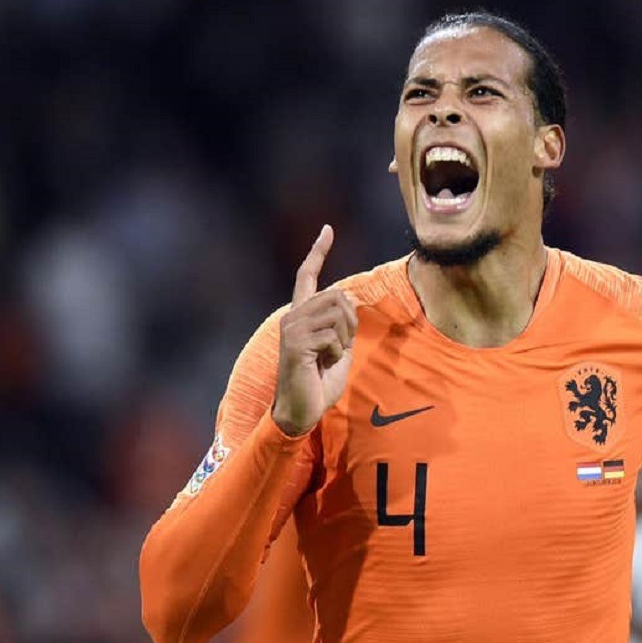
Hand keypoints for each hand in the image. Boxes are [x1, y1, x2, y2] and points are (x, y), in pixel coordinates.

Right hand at [272, 225, 358, 435]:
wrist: (301, 412)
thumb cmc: (319, 383)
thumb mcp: (338, 348)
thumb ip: (342, 324)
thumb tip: (348, 299)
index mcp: (300, 315)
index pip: (307, 276)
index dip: (318, 252)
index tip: (327, 230)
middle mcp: (292, 316)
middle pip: (337, 295)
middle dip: (350, 322)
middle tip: (340, 348)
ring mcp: (291, 328)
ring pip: (337, 313)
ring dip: (344, 338)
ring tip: (330, 356)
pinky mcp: (294, 344)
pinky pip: (332, 336)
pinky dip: (336, 352)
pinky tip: (322, 365)